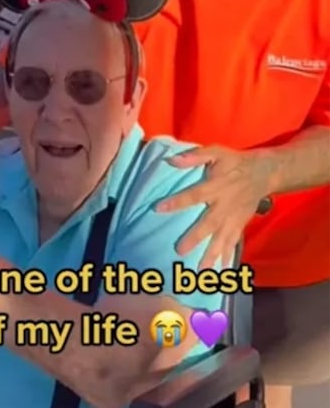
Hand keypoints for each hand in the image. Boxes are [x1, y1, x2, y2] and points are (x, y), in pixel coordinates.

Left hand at [157, 145, 273, 268]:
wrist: (265, 172)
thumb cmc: (234, 161)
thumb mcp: (216, 152)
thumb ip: (194, 156)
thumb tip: (172, 160)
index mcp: (216, 186)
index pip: (193, 195)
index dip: (177, 202)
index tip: (158, 208)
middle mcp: (224, 205)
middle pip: (209, 223)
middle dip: (195, 237)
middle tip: (180, 251)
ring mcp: (234, 217)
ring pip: (222, 238)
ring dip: (212, 254)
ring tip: (202, 271)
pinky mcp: (240, 224)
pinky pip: (233, 242)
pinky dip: (228, 256)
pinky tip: (222, 271)